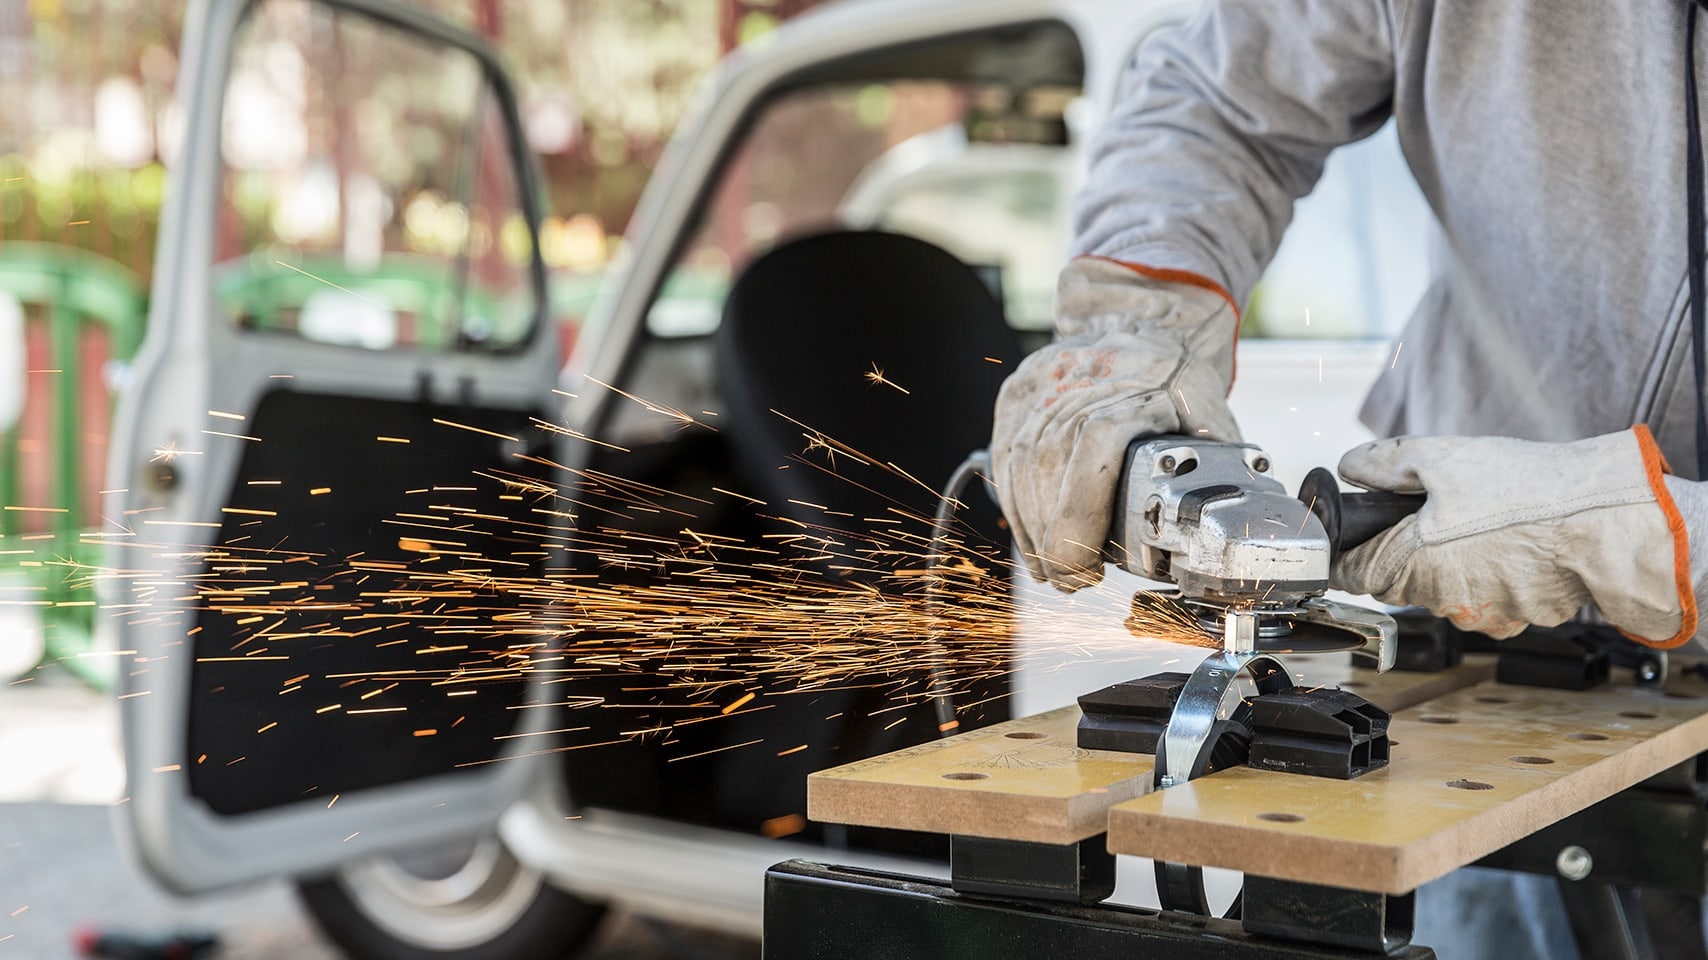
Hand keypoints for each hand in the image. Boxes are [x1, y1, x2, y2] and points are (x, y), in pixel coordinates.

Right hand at [991, 257, 1239, 589]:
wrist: (1138, 316)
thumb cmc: (1176, 372)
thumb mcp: (1210, 410)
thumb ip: (1218, 464)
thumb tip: (1229, 521)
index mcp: (1130, 391)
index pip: (1092, 457)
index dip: (1078, 523)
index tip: (1082, 568)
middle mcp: (1075, 386)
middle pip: (1047, 476)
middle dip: (1054, 542)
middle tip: (1071, 579)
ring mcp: (1038, 389)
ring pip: (1018, 473)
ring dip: (1031, 530)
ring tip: (1052, 565)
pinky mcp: (1015, 396)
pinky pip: (1003, 458)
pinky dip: (1015, 503)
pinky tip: (1031, 530)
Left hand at [1329, 429, 1692, 646]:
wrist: (1603, 523)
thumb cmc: (1523, 492)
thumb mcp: (1439, 458)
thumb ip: (1384, 463)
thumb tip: (1351, 465)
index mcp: (1406, 564)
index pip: (1350, 572)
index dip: (1350, 548)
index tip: (1359, 531)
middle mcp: (1438, 600)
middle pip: (1399, 578)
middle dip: (1407, 547)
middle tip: (1438, 509)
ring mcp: (1481, 614)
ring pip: (1448, 588)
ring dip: (1455, 561)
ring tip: (1486, 521)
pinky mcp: (1521, 617)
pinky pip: (1493, 595)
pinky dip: (1497, 573)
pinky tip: (1517, 543)